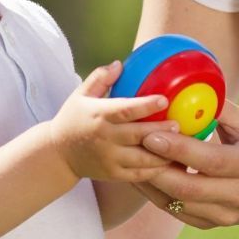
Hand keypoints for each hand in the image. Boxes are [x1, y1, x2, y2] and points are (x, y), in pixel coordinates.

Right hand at [50, 62, 174, 182]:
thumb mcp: (80, 95)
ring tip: (180, 145)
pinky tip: (170, 163)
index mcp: (99, 115)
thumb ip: (100, 78)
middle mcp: (105, 137)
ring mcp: (109, 158)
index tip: (164, 100)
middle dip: (161, 130)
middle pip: (138, 134)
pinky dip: (156, 170)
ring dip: (164, 153)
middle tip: (178, 124)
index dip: (146, 105)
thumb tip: (120, 64)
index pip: (125, 110)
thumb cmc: (72, 119)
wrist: (58, 154)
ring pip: (142, 158)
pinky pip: (139, 175)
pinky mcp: (113, 174)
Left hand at [132, 101, 238, 228]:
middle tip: (132, 144)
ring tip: (130, 157)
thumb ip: (220, 109)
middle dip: (155, 167)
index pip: (211, 161)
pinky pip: (174, 210)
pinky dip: (154, 192)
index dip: (179, 150)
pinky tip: (141, 174)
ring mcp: (224, 215)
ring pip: (176, 201)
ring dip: (149, 181)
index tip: (151, 134)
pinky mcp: (209, 224)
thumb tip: (186, 88)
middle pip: (188, 187)